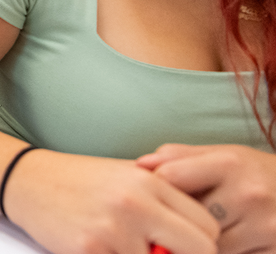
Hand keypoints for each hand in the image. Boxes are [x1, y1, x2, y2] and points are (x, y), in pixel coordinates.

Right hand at [5, 149, 218, 253]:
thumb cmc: (80, 180)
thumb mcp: (127, 177)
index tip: (183, 247)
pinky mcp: (89, 250)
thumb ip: (165, 201)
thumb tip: (203, 236)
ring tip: (126, 247)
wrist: (26, 180)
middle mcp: (135, 205)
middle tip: (162, 253)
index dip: (202, 244)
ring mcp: (112, 230)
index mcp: (149, 183)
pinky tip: (104, 249)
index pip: (208, 227)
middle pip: (200, 249)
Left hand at [139, 144, 275, 253]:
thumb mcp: (224, 155)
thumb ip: (179, 158)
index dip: (155, 192)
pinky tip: (227, 245)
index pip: (170, 178)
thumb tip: (138, 165)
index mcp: (230, 163)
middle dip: (178, 225)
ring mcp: (268, 227)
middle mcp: (250, 194)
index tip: (152, 201)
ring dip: (199, 246)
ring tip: (195, 237)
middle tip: (170, 227)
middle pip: (189, 219)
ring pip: (210, 247)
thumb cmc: (256, 174)